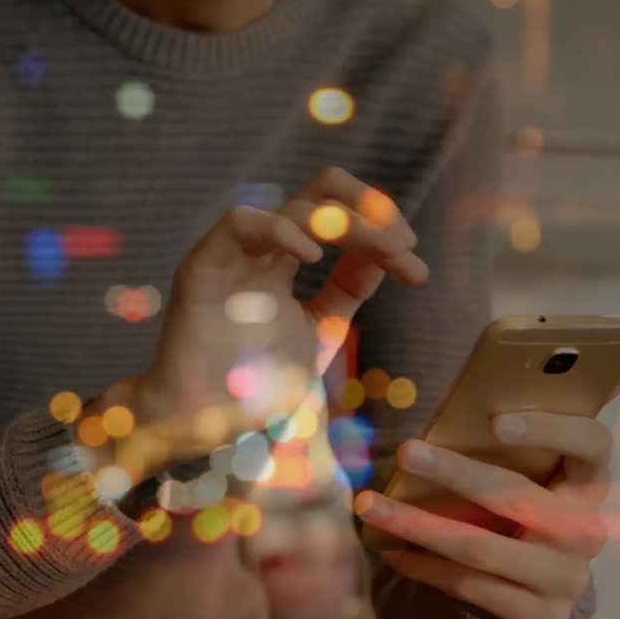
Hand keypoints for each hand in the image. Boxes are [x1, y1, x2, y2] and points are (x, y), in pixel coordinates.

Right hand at [108, 168, 428, 484]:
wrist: (202, 424)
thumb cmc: (252, 385)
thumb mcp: (320, 331)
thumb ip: (348, 290)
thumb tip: (390, 253)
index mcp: (282, 262)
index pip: (336, 219)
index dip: (381, 231)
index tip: (417, 269)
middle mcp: (260, 252)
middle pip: (319, 194)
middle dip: (369, 209)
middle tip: (404, 243)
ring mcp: (232, 256)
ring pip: (291, 204)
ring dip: (345, 221)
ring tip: (382, 251)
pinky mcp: (202, 266)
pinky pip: (240, 223)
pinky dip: (281, 229)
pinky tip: (314, 258)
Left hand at [353, 411, 614, 618]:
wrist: (544, 584)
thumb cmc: (521, 510)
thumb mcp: (527, 478)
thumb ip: (501, 453)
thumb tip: (426, 432)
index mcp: (590, 484)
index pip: (592, 444)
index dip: (551, 429)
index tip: (494, 419)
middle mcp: (586, 531)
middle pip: (518, 496)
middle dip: (454, 472)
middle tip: (404, 451)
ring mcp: (566, 579)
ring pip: (481, 548)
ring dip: (417, 525)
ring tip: (370, 505)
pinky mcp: (541, 616)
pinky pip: (469, 586)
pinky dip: (423, 565)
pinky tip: (392, 548)